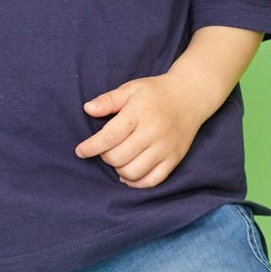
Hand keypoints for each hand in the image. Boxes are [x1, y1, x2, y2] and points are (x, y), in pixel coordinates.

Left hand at [75, 74, 202, 188]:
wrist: (190, 96)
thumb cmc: (155, 92)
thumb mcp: (131, 89)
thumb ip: (109, 100)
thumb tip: (88, 109)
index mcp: (139, 113)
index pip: (110, 136)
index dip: (91, 147)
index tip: (80, 151)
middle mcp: (153, 133)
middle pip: (119, 158)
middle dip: (105, 157)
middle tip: (105, 150)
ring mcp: (165, 148)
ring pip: (134, 172)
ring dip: (119, 170)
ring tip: (118, 159)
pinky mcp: (175, 159)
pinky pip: (152, 181)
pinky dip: (136, 182)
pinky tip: (129, 174)